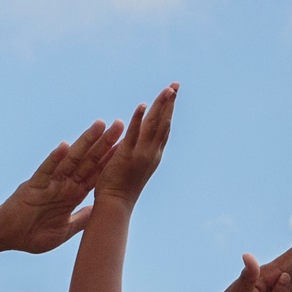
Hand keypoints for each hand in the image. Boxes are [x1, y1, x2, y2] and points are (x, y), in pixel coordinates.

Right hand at [0, 120, 124, 255]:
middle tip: (119, 125)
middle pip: (88, 160)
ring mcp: (50, 183)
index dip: (110, 160)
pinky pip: (46, 170)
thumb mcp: (65, 230)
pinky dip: (55, 158)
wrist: (8, 237)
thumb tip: (100, 213)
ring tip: (99, 125)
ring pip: (71, 159)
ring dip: (85, 142)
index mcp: (72, 195)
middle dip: (104, 144)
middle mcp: (64, 184)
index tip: (126, 146)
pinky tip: (64, 146)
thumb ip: (82, 219)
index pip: (95, 174)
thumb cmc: (33, 235)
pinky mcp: (34, 185)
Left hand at [93, 85, 178, 206]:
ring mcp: (140, 155)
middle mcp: (151, 154)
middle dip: (170, 104)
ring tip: (167, 89)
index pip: (164, 130)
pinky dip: (138, 119)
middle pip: (163, 124)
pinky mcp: (126, 156)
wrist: (115, 206)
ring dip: (160, 106)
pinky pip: (134, 134)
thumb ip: (135, 152)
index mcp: (153, 156)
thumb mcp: (132, 167)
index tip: (173, 96)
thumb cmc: (119, 191)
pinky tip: (143, 105)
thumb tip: (133, 140)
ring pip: (153, 126)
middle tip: (175, 85)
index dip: (169, 112)